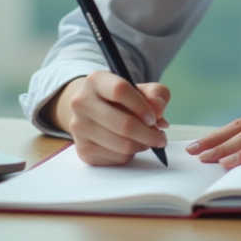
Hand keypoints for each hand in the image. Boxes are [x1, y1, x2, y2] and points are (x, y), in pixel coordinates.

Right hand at [52, 71, 169, 165]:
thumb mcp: (140, 89)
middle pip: (123, 124)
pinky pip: (117, 159)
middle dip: (148, 134)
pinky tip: (130, 144)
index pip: (120, 90)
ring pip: (122, 145)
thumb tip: (158, 110)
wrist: (92, 111)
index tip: (154, 117)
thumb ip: (155, 94)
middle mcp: (81, 103)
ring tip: (147, 139)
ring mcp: (79, 128)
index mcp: (95, 80)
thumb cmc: (120, 99)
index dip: (141, 105)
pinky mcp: (83, 150)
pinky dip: (130, 155)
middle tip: (160, 137)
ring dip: (142, 145)